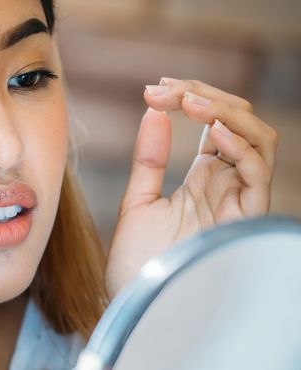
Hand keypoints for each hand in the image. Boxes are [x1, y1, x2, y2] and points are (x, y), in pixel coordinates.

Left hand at [105, 77, 278, 298]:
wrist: (139, 309)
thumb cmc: (139, 265)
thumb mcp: (139, 201)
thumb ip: (150, 158)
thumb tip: (153, 112)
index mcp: (205, 180)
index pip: (216, 123)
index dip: (191, 98)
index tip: (152, 89)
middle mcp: (228, 186)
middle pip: (240, 122)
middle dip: (205, 96)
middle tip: (163, 89)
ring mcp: (238, 201)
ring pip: (260, 140)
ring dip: (226, 111)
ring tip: (187, 102)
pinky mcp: (243, 220)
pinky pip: (259, 175)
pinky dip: (241, 147)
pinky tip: (212, 133)